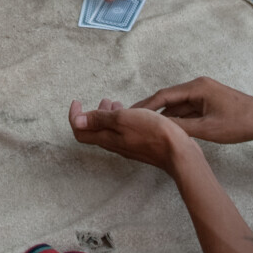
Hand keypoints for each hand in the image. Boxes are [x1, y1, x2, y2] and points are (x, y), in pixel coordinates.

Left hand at [69, 99, 195, 173]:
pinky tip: (132, 113)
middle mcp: (114, 144)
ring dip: (108, 116)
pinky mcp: (140, 146)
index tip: (77, 101)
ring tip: (115, 103)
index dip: (74, 116)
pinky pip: (123, 133)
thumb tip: (77, 121)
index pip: (80, 131)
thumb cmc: (152, 132)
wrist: (178, 152)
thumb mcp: (123, 119)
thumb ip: (100, 120)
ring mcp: (127, 146)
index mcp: (107, 138)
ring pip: (110, 131)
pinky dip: (121, 121)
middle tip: (103, 100)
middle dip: (92, 114)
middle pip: (94, 131)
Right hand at [133, 77, 252, 144]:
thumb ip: (182, 127)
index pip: (164, 95)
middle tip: (132, 121)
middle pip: (169, 99)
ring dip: (164, 116)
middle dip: (151, 111)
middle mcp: (198, 86)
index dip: (145, 105)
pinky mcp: (209, 103)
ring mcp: (204, 94)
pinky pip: (188, 110)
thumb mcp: (208, 129)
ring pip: (178, 106)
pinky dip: (177, 118)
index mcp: (197, 87)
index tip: (129, 114)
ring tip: (146, 127)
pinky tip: (167, 129)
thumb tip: (158, 128)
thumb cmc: (240, 123)